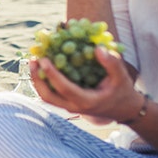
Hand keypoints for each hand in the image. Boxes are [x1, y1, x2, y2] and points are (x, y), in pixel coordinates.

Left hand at [30, 46, 145, 123]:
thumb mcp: (122, 77)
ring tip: (33, 62)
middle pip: (48, 96)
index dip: (52, 74)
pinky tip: (41, 67)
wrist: (124, 109)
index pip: (64, 88)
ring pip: (46, 97)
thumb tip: (98, 48)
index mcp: (86, 101)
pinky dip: (43, 82)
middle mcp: (74, 107)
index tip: (43, 59)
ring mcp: (69, 107)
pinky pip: (50, 95)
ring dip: (37, 80)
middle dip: (37, 79)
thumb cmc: (123, 91)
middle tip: (33, 60)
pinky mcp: (67, 104)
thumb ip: (112, 63)